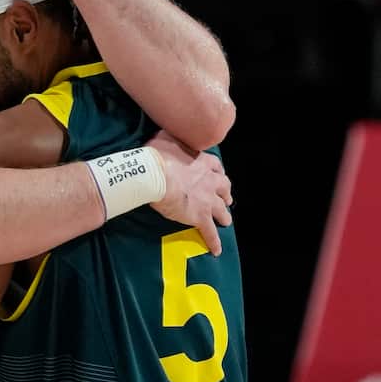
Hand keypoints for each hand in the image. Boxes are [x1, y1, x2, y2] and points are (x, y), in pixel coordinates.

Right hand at [148, 130, 233, 255]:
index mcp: (203, 161)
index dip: (217, 172)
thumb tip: (168, 131)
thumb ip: (171, 136)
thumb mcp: (165, 138)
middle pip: (224, 187)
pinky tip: (216, 250)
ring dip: (224, 215)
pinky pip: (210, 232)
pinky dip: (214, 242)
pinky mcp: (200, 217)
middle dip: (225, 193)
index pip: (216, 166)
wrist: (155, 175)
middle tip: (225, 199)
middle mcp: (210, 180)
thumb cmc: (157, 156)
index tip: (217, 174)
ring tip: (225, 221)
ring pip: (221, 210)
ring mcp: (207, 200)